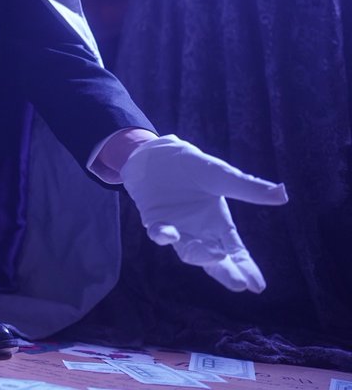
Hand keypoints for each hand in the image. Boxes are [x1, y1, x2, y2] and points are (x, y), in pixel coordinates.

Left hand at [119, 134, 287, 292]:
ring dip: (199, 255)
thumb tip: (283, 195)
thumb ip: (248, 188)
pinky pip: (159, 233)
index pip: (236, 252)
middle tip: (237, 283)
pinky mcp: (155, 220)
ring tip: (213, 256)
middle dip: (226, 272)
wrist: (157, 153)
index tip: (257, 286)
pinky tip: (171, 234)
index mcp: (219, 224)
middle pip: (215, 260)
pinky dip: (164, 235)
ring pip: (188, 251)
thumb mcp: (222, 176)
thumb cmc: (192, 166)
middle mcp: (199, 232)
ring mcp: (177, 229)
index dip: (246, 268)